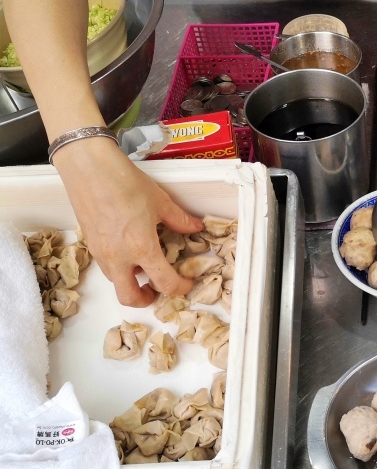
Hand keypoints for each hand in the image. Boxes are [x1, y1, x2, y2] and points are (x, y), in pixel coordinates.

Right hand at [53, 138, 203, 307]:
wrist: (88, 168)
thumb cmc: (125, 183)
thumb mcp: (160, 202)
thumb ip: (179, 220)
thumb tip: (195, 227)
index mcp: (141, 249)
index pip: (164, 283)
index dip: (180, 288)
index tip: (186, 284)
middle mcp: (118, 258)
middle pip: (130, 298)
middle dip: (146, 299)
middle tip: (158, 289)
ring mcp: (101, 253)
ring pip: (116, 282)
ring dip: (131, 283)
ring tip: (145, 267)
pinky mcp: (90, 245)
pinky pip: (106, 266)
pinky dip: (120, 268)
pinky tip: (129, 250)